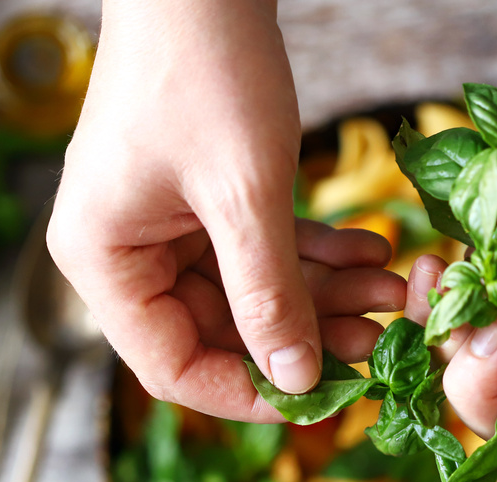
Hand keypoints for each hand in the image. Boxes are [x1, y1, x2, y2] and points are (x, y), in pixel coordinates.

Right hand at [48, 0, 403, 420]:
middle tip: (380, 338)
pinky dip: (313, 253)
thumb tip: (297, 381)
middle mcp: (124, 252)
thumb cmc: (204, 68)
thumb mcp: (244, 194)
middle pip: (219, 331)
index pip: (172, 366)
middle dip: (304, 336)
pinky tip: (371, 250)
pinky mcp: (197, 198)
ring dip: (322, 294)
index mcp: (103, 261)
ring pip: (249, 292)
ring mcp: (162, 224)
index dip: (248, 393)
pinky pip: (258, 248)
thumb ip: (269, 294)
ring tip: (392, 290)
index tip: (321, 399)